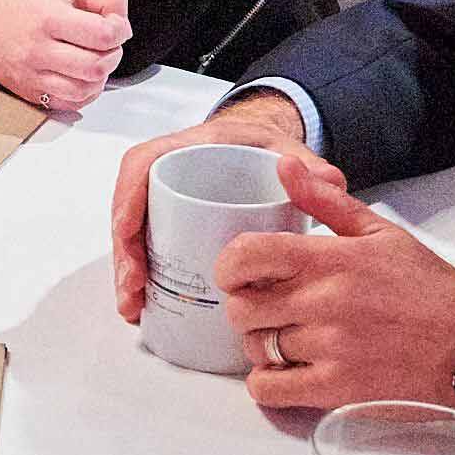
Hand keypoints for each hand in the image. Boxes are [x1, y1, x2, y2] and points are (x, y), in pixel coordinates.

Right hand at [0, 0, 130, 114]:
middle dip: (113, 55)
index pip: (103, 35)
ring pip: (84, 90)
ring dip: (100, 77)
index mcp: (49, 18)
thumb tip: (123, 24)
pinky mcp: (30, 93)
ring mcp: (33, 76)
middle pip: (96, 66)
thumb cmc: (23, 4)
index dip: (120, 31)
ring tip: (95, 60)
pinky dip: (85, 94)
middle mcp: (39, 50)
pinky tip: (82, 77)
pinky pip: (69, 104)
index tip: (115, 26)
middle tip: (107, 45)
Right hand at [107, 92, 309, 321]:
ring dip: (127, 273)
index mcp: (184, 147)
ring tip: (134, 308)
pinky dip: (140, 277)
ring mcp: (162, 201)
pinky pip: (144, 248)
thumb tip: (329, 181)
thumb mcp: (283, 148)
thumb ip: (309, 165)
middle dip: (125, 254)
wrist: (257, 147)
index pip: (140, 166)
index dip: (127, 200)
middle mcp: (164, 173)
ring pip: (132, 236)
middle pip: (128, 210)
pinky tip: (143, 307)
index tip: (127, 235)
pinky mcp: (167, 224)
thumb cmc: (260, 146)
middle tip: (132, 291)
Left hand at [215, 149, 454, 411]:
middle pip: (242, 308)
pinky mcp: (338, 389)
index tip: (238, 275)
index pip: (247, 255)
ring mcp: (330, 347)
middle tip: (270, 311)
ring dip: (262, 346)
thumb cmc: (431, 291)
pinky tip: (290, 373)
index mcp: (332, 259)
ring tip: (288, 340)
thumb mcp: (382, 234)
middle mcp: (325, 301)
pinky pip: (269, 389)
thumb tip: (284, 167)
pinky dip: (269, 384)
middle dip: (247, 310)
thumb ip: (325, 201)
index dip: (229, 267)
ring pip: (255, 348)